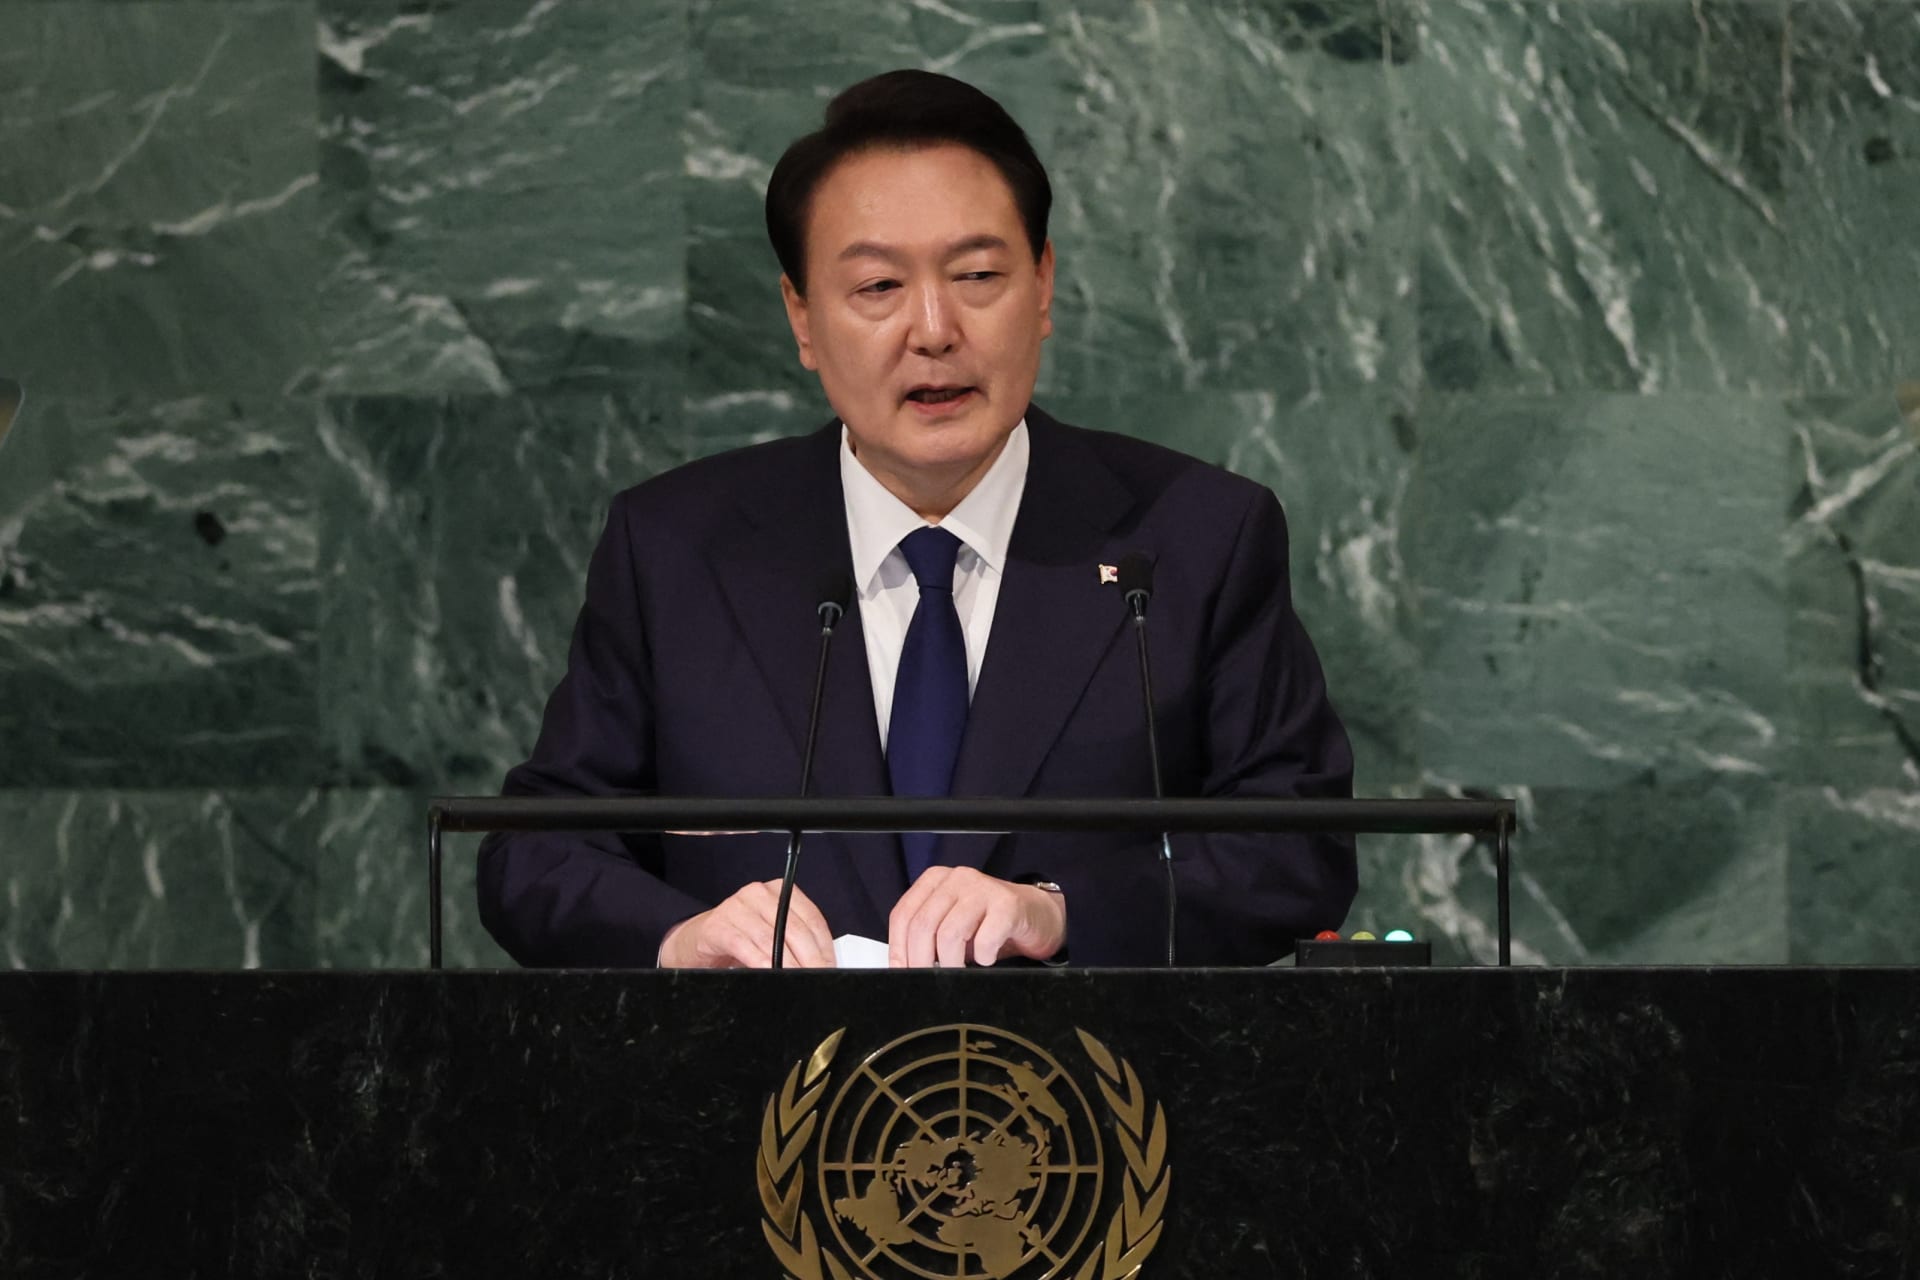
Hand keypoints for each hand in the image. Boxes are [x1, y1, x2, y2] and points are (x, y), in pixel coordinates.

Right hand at [658, 880, 836, 968]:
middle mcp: (760, 893)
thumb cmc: (743, 937)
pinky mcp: (719, 925)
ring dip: (788, 965)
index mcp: (781, 892)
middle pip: (794, 930)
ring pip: (772, 939)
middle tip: (819, 979)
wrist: (701, 940)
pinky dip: (760, 962)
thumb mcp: (773, 934)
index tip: (831, 968)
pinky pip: (745, 945)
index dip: (824, 947)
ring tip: (798, 982)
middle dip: (810, 960)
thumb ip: (796, 943)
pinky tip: (769, 973)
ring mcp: (737, 907)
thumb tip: (824, 966)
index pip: (812, 919)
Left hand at [887, 867, 1065, 968]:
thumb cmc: (989, 924)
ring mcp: (982, 888)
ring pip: (949, 933)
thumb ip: (928, 937)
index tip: (902, 973)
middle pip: (923, 925)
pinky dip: (983, 957)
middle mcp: (956, 879)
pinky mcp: (1008, 904)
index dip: (898, 949)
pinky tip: (987, 958)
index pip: (903, 914)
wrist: (1036, 915)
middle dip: (921, 961)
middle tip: (929, 983)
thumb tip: (904, 969)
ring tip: (958, 973)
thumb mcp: (952, 924)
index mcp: (935, 880)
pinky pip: (985, 938)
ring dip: (951, 963)